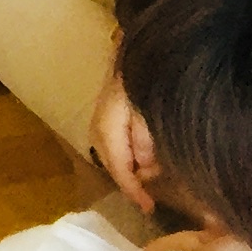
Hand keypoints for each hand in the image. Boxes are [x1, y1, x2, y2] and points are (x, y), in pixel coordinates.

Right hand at [90, 77, 160, 216]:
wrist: (143, 42)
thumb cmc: (148, 74)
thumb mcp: (151, 111)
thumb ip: (147, 141)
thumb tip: (146, 170)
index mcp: (108, 126)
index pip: (119, 168)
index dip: (134, 191)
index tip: (150, 208)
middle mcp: (99, 125)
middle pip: (112, 164)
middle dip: (132, 182)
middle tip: (152, 197)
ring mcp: (101, 118)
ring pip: (113, 155)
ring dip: (130, 168)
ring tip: (151, 178)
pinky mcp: (108, 112)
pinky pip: (115, 143)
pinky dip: (128, 155)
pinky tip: (143, 158)